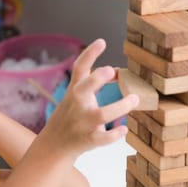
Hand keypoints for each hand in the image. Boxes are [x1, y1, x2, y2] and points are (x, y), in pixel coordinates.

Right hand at [39, 39, 138, 158]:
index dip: (89, 54)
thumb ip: (93, 83)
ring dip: (118, 107)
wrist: (53, 145)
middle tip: (112, 70)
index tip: (102, 42)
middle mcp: (76, 105)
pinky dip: (112, 135)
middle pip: (84, 89)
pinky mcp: (87, 140)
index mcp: (74, 91)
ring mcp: (81, 123)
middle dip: (96, 79)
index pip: (79, 69)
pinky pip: (101, 138)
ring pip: (99, 115)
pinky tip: (123, 130)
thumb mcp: (76, 96)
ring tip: (134, 99)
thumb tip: (118, 72)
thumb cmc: (70, 117)